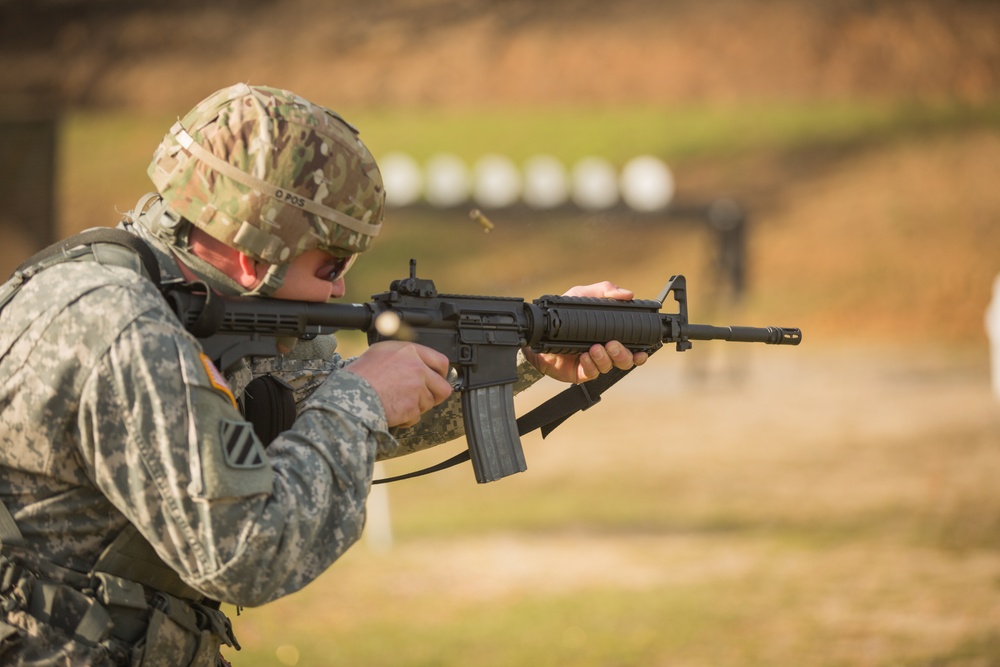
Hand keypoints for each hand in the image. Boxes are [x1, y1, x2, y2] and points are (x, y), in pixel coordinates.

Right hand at [345, 341, 453, 426]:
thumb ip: (403, 356)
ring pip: (428, 403)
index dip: (441, 374)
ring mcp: (416, 388)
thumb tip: (418, 362)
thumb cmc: (359, 375)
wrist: (349, 395)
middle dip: (434, 395)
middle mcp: (416, 367)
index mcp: (409, 351)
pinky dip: (406, 418)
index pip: (440, 361)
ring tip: (396, 402)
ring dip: (415, 406)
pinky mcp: (412, 407)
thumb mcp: (380, 353)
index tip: (438, 380)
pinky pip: (416, 416)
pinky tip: (392, 411)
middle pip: (442, 387)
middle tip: (421, 398)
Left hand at [522, 281, 648, 383]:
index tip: (642, 349)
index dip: (640, 351)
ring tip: (595, 348)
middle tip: (612, 343)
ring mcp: (592, 362)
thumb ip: (604, 290)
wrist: (540, 329)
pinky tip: (585, 356)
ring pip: (610, 367)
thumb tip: (628, 294)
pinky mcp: (579, 372)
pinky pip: (591, 373)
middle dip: (623, 354)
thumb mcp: (583, 295)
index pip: (632, 347)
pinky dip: (591, 365)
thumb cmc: (562, 314)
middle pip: (625, 360)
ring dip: (606, 358)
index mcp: (609, 334)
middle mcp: (604, 350)